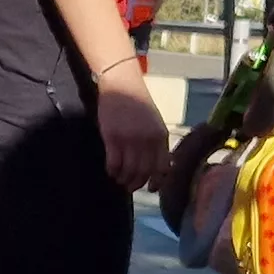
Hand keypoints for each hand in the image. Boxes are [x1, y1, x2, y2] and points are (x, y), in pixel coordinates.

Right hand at [96, 70, 169, 191]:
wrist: (121, 84)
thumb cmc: (138, 103)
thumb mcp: (155, 122)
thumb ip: (156, 142)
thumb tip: (157, 166)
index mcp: (160, 135)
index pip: (162, 167)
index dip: (157, 182)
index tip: (150, 189)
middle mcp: (147, 140)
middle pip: (143, 171)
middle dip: (136, 183)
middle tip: (130, 187)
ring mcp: (129, 139)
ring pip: (128, 170)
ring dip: (123, 179)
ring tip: (119, 179)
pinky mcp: (112, 137)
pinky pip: (113, 162)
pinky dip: (112, 170)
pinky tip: (110, 170)